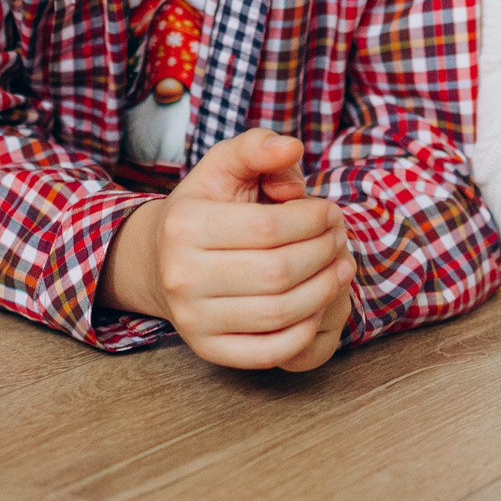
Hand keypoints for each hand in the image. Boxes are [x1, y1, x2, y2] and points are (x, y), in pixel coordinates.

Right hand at [100, 128, 357, 370]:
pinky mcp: (209, 349)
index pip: (268, 227)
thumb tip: (292, 147)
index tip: (330, 211)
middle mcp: (181, 275)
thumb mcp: (224, 166)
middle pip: (277, 272)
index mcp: (184, 224)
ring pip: (279, 313)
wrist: (161, 260)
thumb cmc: (205, 207)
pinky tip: (318, 304)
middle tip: (339, 239)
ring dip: (324, 290)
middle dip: (323, 253)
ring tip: (339, 268)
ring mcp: (193, 318)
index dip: (312, 219)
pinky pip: (269, 352)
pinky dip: (304, 330)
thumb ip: (257, 148)